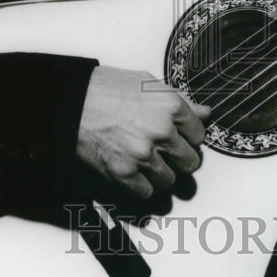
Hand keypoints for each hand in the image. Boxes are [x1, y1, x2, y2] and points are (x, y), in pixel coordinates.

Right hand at [76, 65, 210, 198]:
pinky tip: (134, 173)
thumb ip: (181, 102)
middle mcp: (162, 131)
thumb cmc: (107, 89)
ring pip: (170, 181)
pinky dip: (141, 186)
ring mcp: (144, 153)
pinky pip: (147, 192)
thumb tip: (204, 114)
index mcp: (171, 106)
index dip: (189, 137)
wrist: (72, 101)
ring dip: (160, 175)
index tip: (179, 138)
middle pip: (190, 162)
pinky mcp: (124, 172)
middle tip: (166, 154)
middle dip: (179, 159)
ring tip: (148, 164)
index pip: (199, 135)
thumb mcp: (149, 84)